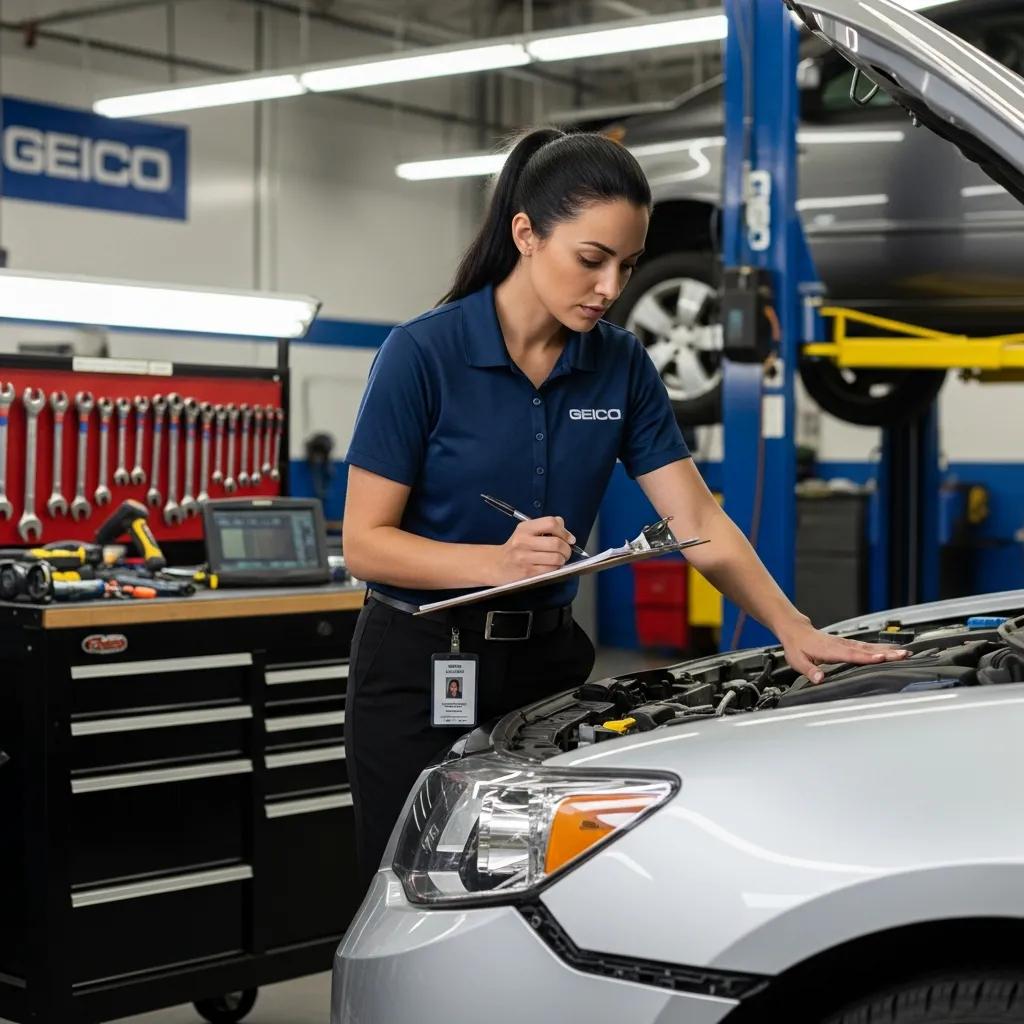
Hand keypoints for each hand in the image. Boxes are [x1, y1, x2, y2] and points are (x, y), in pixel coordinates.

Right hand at [490, 516, 573, 583]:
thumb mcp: (526, 532)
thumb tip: (564, 528)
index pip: (551, 523)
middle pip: (556, 543)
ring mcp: (524, 557)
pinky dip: (555, 568)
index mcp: (524, 528)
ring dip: (562, 560)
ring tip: (559, 559)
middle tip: (566, 551)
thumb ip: (545, 527)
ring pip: (556, 558)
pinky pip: (550, 569)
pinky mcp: (527, 572)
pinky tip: (551, 566)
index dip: (564, 531)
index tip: (569, 538)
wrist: (497, 565)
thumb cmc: (516, 548)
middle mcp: (523, 541)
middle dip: (566, 549)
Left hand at [777, 616, 910, 683]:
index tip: (882, 658)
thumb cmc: (797, 646)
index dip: (867, 657)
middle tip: (904, 655)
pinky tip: (891, 650)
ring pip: (869, 646)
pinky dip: (880, 647)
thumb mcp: (798, 661)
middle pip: (866, 650)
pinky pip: (867, 646)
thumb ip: (809, 670)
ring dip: (887, 649)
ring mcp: (846, 643)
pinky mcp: (848, 643)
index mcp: (830, 650)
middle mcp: (841, 645)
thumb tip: (819, 678)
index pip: (851, 655)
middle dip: (886, 653)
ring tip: (904, 652)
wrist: (796, 630)